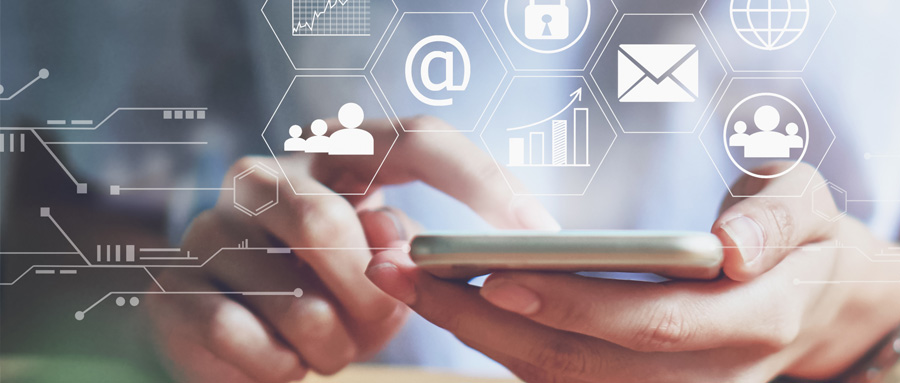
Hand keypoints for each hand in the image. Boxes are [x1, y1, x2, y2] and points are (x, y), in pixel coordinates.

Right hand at [149, 116, 556, 381]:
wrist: (236, 341)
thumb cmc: (332, 294)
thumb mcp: (390, 269)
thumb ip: (413, 251)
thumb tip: (403, 248)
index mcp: (337, 155)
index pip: (420, 138)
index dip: (483, 184)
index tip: (536, 235)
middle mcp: (267, 176)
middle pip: (330, 224)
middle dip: (368, 295)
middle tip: (374, 325)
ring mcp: (213, 227)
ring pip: (292, 296)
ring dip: (329, 343)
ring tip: (327, 346)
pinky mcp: (175, 287)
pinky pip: (243, 337)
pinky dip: (280, 368)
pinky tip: (283, 361)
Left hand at [365, 163, 899, 381]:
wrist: (821, 299)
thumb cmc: (803, 236)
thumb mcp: (810, 203)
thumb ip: (777, 218)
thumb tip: (734, 248)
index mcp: (759, 322)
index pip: (654, 324)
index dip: (575, 304)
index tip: (499, 271)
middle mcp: (716, 377)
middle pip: (586, 367)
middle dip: (491, 323)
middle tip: (414, 272)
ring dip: (483, 340)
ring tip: (415, 284)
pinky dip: (507, 350)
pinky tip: (457, 308)